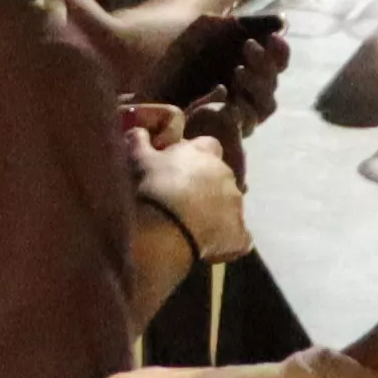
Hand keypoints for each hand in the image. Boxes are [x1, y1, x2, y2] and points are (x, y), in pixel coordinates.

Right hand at [125, 115, 252, 265]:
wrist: (164, 230)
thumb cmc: (151, 187)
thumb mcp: (137, 159)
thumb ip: (140, 142)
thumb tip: (137, 130)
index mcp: (204, 153)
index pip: (208, 145)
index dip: (195, 156)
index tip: (179, 168)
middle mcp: (226, 174)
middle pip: (220, 176)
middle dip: (205, 186)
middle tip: (181, 200)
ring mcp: (236, 204)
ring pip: (229, 205)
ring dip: (215, 211)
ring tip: (191, 226)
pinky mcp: (239, 234)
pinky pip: (237, 236)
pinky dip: (226, 239)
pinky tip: (208, 246)